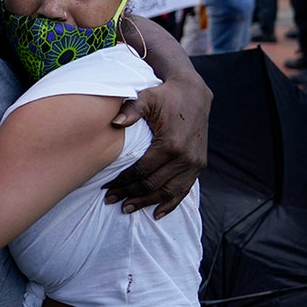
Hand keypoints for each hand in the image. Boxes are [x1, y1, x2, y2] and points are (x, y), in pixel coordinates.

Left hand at [104, 73, 210, 217]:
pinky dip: (171, 204)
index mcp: (170, 144)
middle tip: (111, 200)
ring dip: (147, 202)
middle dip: (130, 194)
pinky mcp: (199, 165)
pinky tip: (157, 213)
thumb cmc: (164, 95)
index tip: (106, 187)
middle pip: (152, 185)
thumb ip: (131, 110)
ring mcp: (194, 164)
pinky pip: (184, 190)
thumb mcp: (146, 97)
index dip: (123, 182)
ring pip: (168, 192)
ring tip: (128, 208)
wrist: (193, 93)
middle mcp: (184, 158)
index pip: (141, 171)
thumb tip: (115, 123)